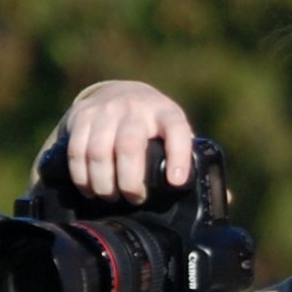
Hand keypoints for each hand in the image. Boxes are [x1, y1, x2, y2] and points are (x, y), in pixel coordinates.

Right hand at [64, 81, 194, 202]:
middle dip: (130, 182)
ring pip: (99, 153)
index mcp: (165, 113)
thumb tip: (214, 194)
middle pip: (129, 146)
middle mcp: (135, 107)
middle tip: (134, 198)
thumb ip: (185, 157)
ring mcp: (105, 110)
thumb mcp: (170, 132)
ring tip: (111, 196)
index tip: (175, 182)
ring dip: (104, 185)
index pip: (176, 130)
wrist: (117, 93)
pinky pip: (77, 152)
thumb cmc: (151, 125)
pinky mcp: (82, 116)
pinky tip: (90, 189)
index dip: (178, 156)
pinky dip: (82, 178)